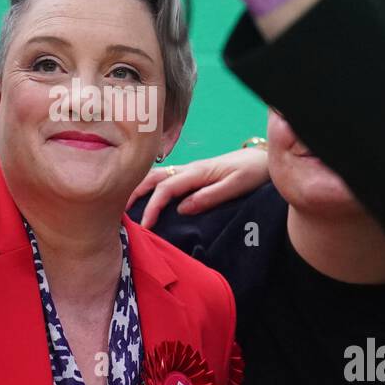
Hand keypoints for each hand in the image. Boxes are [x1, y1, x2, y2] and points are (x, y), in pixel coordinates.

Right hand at [126, 147, 269, 227]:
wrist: (264, 159)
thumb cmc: (253, 172)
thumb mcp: (235, 186)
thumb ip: (209, 196)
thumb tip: (182, 208)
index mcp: (198, 172)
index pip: (166, 188)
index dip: (152, 206)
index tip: (145, 225)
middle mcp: (190, 169)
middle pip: (154, 177)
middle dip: (135, 192)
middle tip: (120, 211)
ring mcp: (191, 170)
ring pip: (158, 175)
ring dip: (141, 187)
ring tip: (127, 204)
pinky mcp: (194, 173)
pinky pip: (167, 178)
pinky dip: (152, 186)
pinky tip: (148, 197)